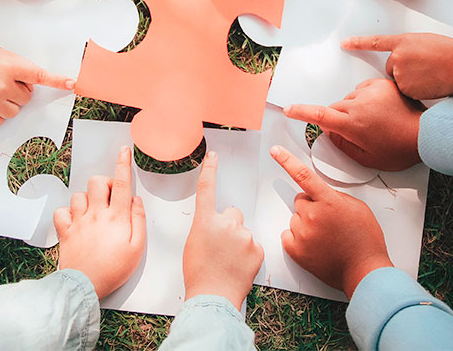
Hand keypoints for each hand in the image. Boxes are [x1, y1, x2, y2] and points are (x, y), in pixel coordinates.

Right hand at [0, 45, 73, 125]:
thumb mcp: (3, 56)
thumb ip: (21, 68)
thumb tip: (35, 84)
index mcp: (11, 67)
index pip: (39, 75)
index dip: (56, 81)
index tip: (71, 84)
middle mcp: (3, 85)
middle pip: (27, 98)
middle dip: (18, 91)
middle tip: (2, 82)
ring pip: (15, 111)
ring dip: (8, 104)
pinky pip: (1, 121)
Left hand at [53, 146, 145, 298]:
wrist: (85, 286)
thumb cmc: (114, 269)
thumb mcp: (137, 247)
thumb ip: (138, 219)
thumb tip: (135, 200)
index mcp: (116, 217)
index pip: (121, 183)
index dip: (123, 164)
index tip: (123, 151)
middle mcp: (96, 215)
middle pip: (96, 182)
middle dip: (104, 182)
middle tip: (109, 196)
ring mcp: (78, 222)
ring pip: (79, 195)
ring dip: (87, 198)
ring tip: (93, 212)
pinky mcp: (65, 231)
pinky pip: (61, 211)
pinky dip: (67, 212)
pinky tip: (75, 220)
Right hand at [183, 152, 263, 308]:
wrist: (213, 297)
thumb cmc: (199, 273)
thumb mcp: (194, 243)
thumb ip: (206, 228)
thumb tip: (216, 227)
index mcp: (205, 221)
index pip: (207, 188)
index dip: (209, 170)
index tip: (213, 156)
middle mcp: (226, 223)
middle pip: (233, 214)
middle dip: (230, 226)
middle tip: (221, 247)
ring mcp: (244, 235)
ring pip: (244, 231)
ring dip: (239, 242)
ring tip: (228, 261)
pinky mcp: (257, 248)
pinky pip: (253, 245)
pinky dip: (248, 254)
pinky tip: (238, 266)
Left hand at [270, 145, 392, 296]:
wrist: (364, 271)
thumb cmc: (365, 240)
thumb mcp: (357, 208)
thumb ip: (335, 197)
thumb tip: (321, 195)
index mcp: (329, 201)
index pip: (303, 175)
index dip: (286, 161)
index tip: (274, 151)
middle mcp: (313, 216)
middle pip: (300, 200)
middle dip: (311, 206)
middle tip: (328, 221)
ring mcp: (303, 234)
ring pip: (295, 218)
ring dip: (306, 223)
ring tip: (326, 237)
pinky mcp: (296, 250)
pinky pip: (288, 234)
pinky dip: (298, 238)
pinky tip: (315, 244)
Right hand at [284, 79, 423, 170]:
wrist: (426, 133)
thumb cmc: (400, 149)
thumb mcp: (367, 158)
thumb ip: (342, 145)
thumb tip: (329, 133)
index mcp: (352, 124)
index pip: (318, 115)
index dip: (300, 112)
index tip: (289, 109)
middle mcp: (358, 105)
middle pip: (334, 108)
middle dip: (338, 119)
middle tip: (355, 132)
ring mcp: (370, 92)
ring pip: (348, 99)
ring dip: (353, 109)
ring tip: (373, 122)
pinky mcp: (381, 85)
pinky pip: (363, 90)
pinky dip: (365, 99)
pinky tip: (378, 111)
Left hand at [341, 33, 452, 98]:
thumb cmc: (449, 52)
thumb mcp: (425, 42)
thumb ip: (409, 49)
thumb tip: (402, 56)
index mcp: (402, 42)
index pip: (375, 42)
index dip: (358, 43)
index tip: (344, 43)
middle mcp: (397, 58)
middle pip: (391, 67)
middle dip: (402, 69)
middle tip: (422, 67)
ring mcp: (401, 75)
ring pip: (399, 81)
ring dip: (410, 80)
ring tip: (430, 75)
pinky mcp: (406, 90)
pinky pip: (406, 92)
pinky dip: (416, 90)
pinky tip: (430, 84)